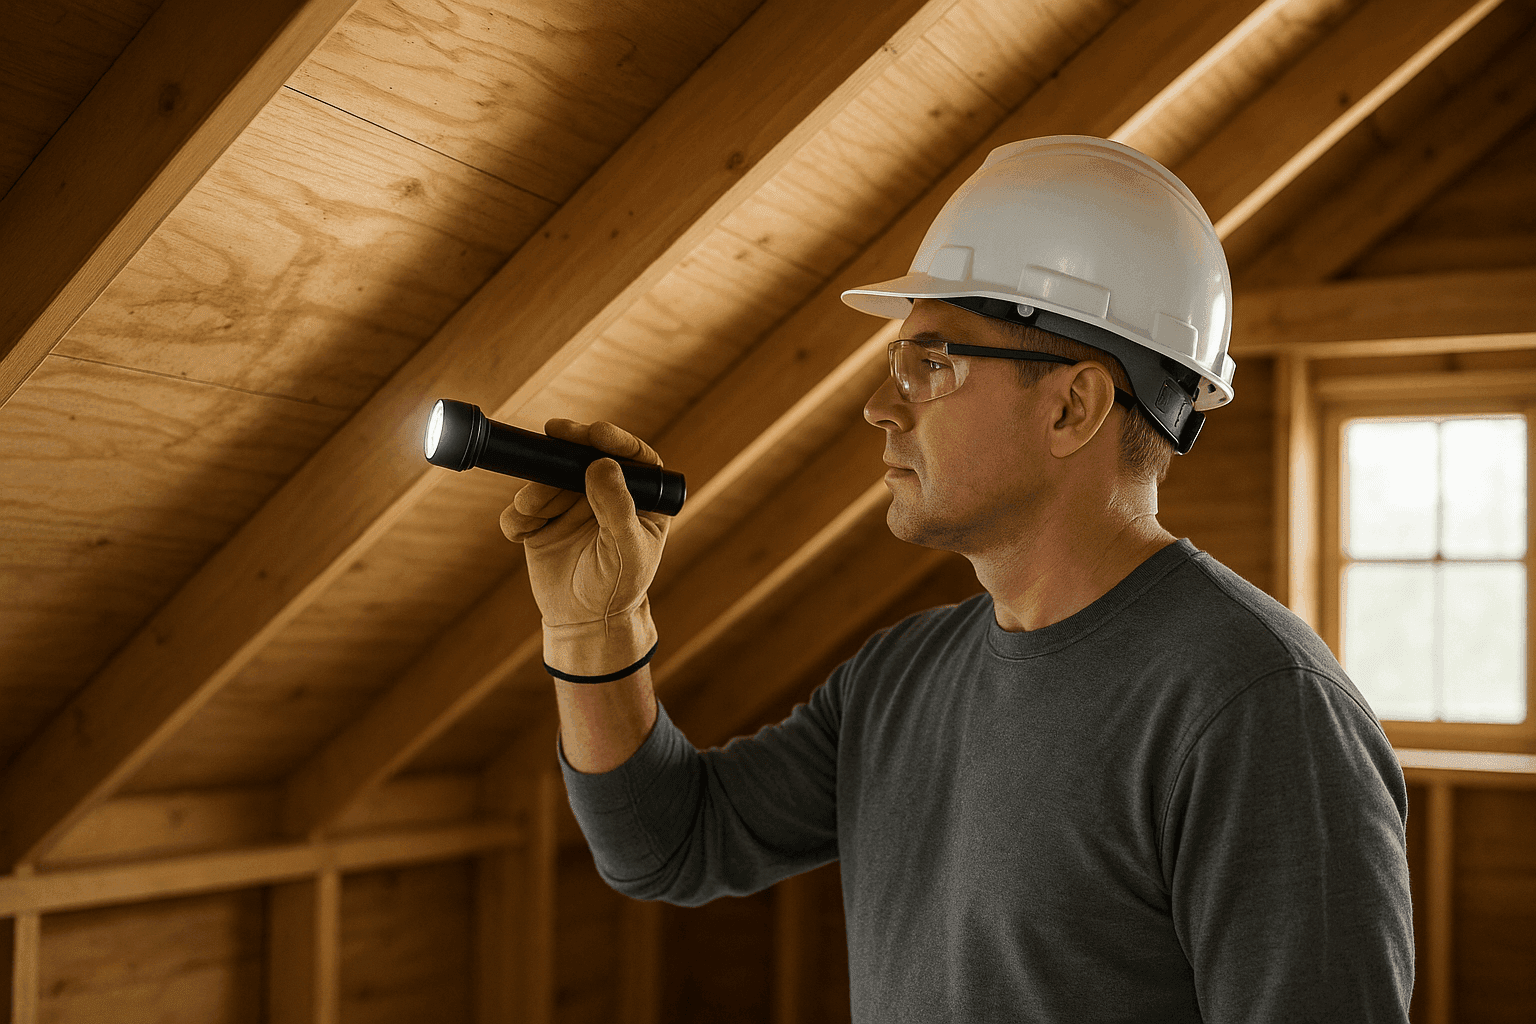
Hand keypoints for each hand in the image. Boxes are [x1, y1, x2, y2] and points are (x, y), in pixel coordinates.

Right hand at [501, 419, 668, 676]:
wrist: (585, 623)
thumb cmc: (618, 587)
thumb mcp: (626, 548)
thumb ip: (617, 507)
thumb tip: (602, 463)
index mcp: (638, 497)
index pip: (631, 457)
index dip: (612, 439)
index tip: (594, 432)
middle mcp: (603, 494)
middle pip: (583, 456)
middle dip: (566, 447)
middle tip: (553, 433)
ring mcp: (569, 506)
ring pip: (547, 478)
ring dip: (537, 488)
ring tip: (535, 509)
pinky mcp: (540, 523)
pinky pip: (521, 510)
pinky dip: (518, 518)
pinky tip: (525, 532)